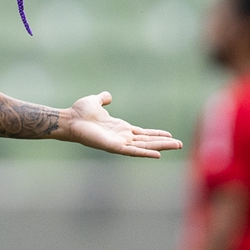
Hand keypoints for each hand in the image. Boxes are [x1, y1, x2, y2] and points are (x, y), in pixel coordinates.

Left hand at [61, 92, 182, 157]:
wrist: (70, 119)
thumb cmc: (80, 112)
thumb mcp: (95, 102)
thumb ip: (103, 99)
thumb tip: (108, 95)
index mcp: (120, 128)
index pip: (142, 133)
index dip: (156, 134)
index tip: (170, 135)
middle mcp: (122, 137)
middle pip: (147, 141)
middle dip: (163, 142)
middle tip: (180, 144)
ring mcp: (118, 142)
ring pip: (144, 146)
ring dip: (160, 146)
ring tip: (176, 146)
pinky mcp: (113, 147)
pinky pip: (132, 151)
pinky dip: (145, 152)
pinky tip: (157, 154)